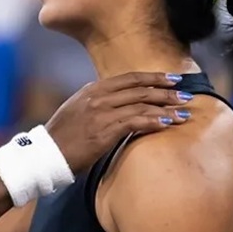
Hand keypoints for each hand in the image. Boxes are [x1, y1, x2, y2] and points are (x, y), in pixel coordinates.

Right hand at [45, 72, 189, 173]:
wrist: (47, 154)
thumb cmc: (62, 136)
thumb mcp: (77, 110)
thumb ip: (97, 102)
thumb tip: (117, 101)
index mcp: (92, 89)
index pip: (129, 78)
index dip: (153, 77)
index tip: (171, 78)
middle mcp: (98, 97)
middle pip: (139, 89)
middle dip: (165, 91)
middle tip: (185, 94)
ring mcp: (101, 113)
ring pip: (141, 105)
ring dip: (166, 108)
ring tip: (184, 112)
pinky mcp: (105, 131)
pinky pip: (135, 122)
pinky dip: (153, 121)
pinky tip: (167, 123)